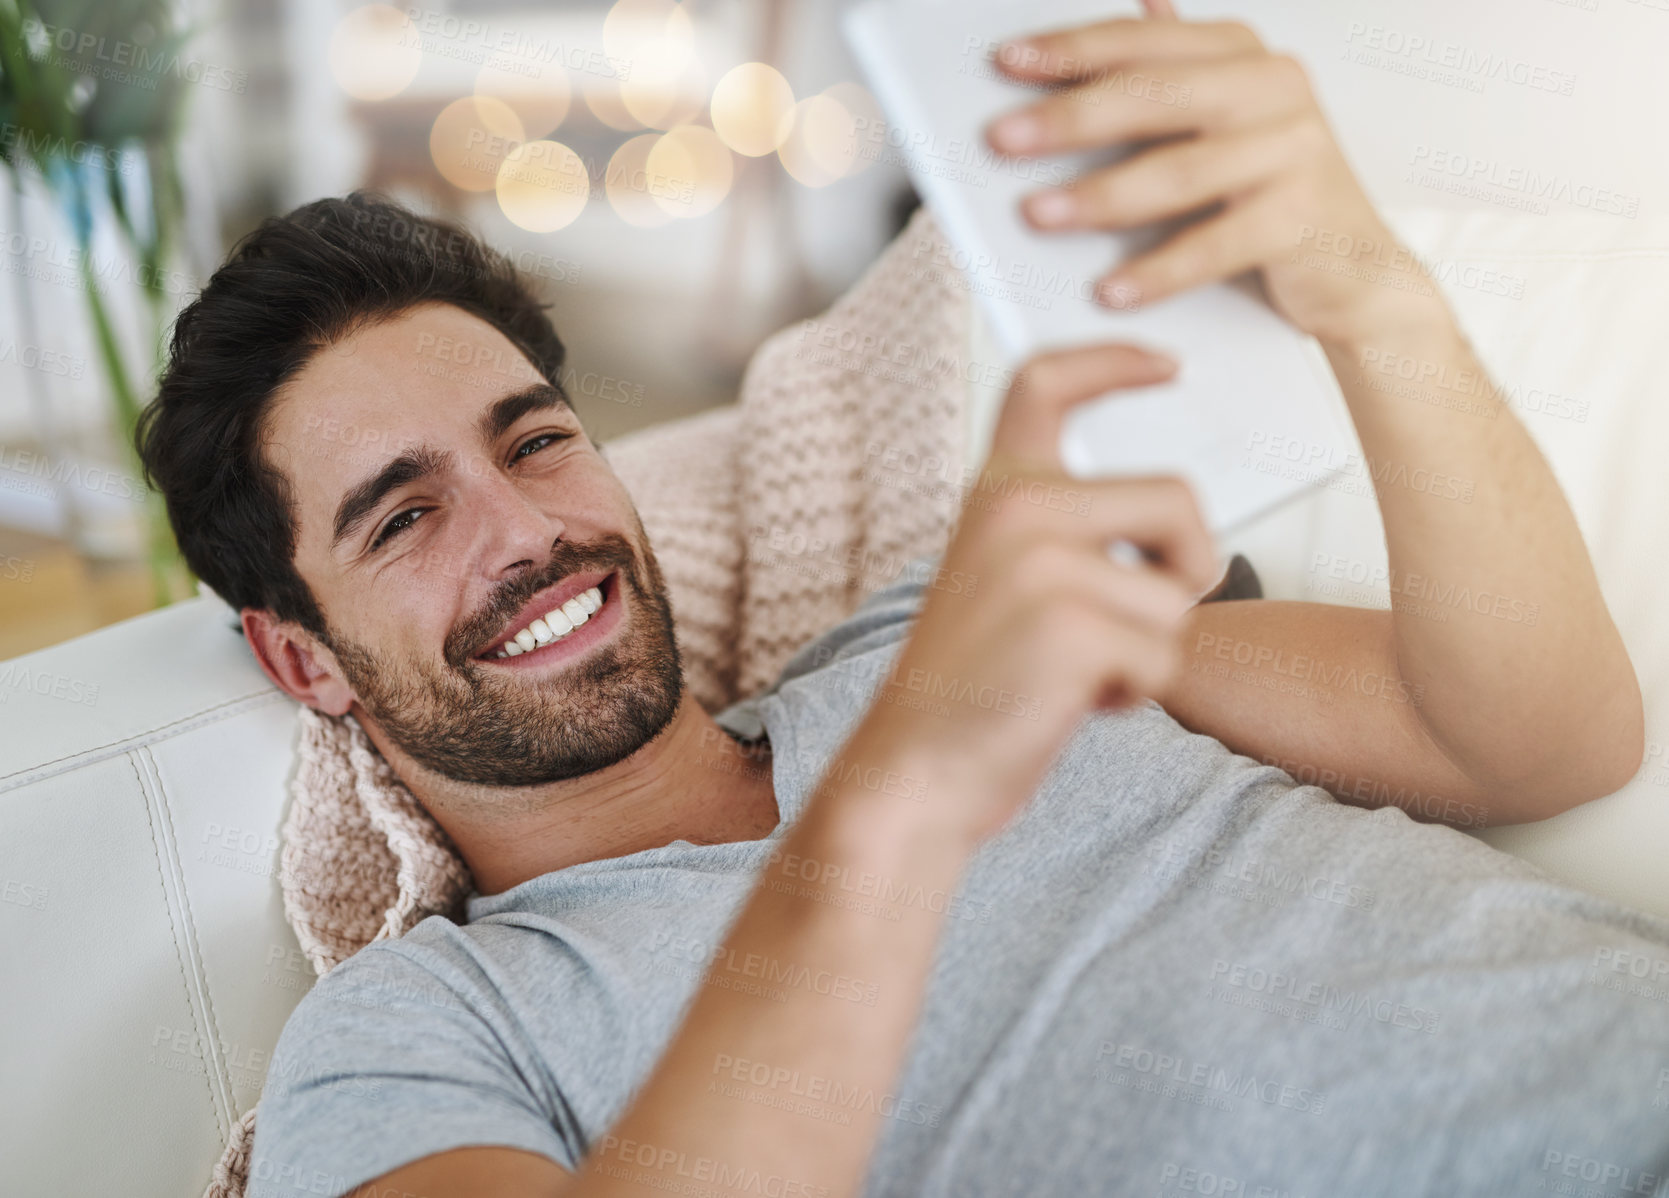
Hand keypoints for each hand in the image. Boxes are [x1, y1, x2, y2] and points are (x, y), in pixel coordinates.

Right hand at [844, 344, 1218, 845]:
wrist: (916, 770)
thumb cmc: (974, 686)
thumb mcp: (1004, 580)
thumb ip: (1071, 537)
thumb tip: (1196, 547)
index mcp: (996, 491)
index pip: (1048, 384)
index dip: (1113, 361)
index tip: (1162, 365)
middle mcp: (1016, 509)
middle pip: (1178, 501)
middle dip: (1189, 567)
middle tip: (1143, 616)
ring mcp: (1041, 564)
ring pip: (1177, 595)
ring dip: (1147, 649)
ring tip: (1072, 670)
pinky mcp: (1070, 627)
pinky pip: (1164, 655)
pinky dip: (1134, 693)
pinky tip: (1069, 702)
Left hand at [984, 3, 1450, 346]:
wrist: (1354, 269)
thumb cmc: (1271, 193)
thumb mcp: (1222, 121)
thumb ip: (1177, 70)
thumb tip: (1138, 3)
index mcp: (1241, 55)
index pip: (1142, 42)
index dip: (1072, 51)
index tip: (1007, 63)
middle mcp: (1272, 87)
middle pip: (1152, 96)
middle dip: (1069, 118)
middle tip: (1003, 139)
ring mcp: (1292, 149)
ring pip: (1177, 171)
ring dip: (1098, 196)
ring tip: (1038, 215)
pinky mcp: (1300, 217)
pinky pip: (1212, 246)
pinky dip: (1156, 271)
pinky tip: (1109, 289)